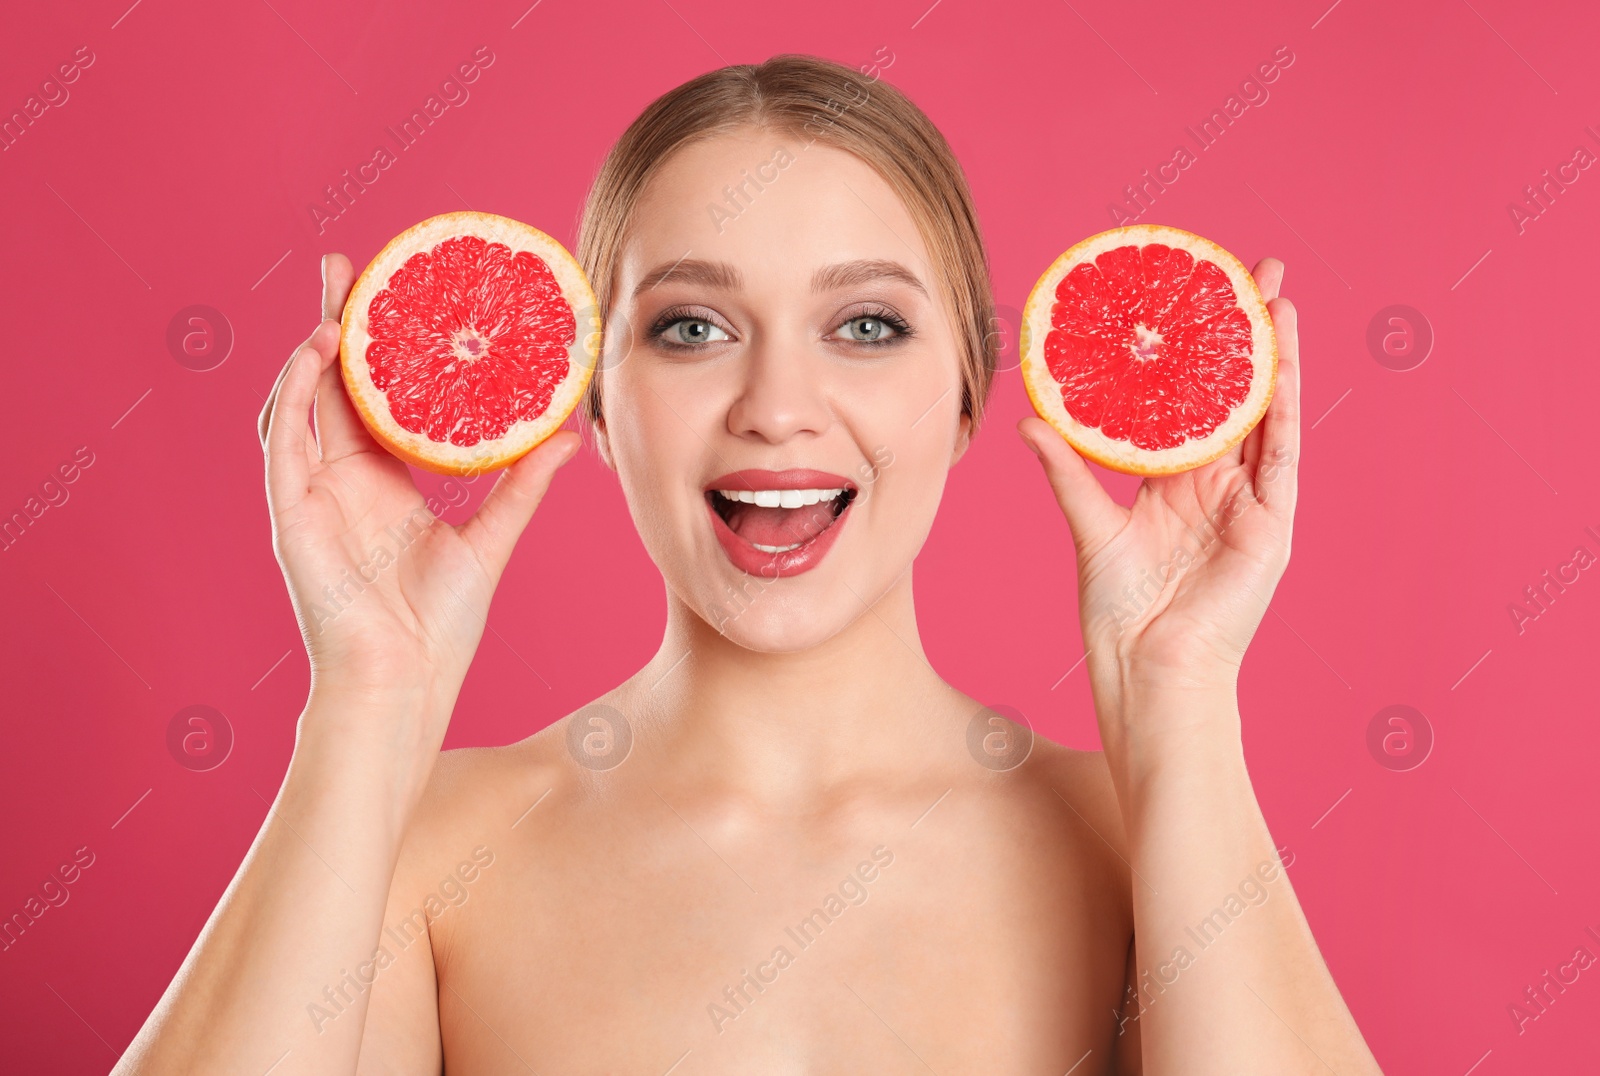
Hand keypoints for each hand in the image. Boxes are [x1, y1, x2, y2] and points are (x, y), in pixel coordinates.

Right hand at [258, 254, 580, 733]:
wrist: (406, 682)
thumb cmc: (440, 627)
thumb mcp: (491, 539)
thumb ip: (522, 485)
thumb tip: (568, 435)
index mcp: (383, 481)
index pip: (374, 395)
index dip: (379, 345)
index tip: (397, 292)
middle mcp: (341, 480)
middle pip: (330, 383)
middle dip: (334, 323)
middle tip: (347, 266)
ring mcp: (311, 495)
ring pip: (298, 402)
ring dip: (310, 351)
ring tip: (336, 303)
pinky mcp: (291, 515)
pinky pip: (282, 442)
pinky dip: (293, 395)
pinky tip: (314, 356)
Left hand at [1018, 258, 1299, 730]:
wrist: (1150, 673)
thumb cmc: (1122, 617)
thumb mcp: (1090, 529)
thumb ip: (1067, 473)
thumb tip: (1030, 421)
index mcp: (1177, 486)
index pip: (1191, 404)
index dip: (1194, 356)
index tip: (1191, 302)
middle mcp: (1219, 486)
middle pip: (1235, 395)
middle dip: (1243, 336)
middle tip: (1246, 273)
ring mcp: (1252, 502)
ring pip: (1267, 412)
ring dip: (1274, 354)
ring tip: (1274, 294)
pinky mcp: (1273, 523)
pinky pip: (1283, 451)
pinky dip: (1286, 401)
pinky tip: (1284, 354)